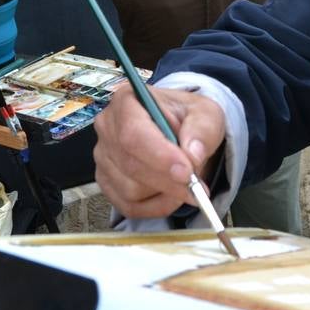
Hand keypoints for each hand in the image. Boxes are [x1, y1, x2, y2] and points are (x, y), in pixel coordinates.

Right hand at [93, 85, 226, 217]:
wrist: (180, 130)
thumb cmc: (187, 118)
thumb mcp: (205, 113)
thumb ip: (202, 129)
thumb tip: (193, 154)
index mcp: (126, 101)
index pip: (133, 133)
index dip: (159, 156)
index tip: (186, 171)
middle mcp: (108, 128)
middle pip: (130, 165)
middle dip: (168, 180)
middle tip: (196, 184)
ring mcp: (103, 157)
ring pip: (130, 190)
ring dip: (165, 194)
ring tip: (187, 183)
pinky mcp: (106, 182)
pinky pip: (128, 206)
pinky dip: (156, 207)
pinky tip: (173, 195)